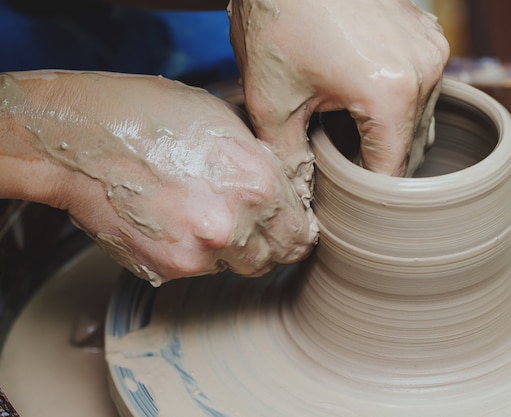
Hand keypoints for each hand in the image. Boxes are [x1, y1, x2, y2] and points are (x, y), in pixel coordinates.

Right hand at [1, 71, 316, 284]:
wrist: (80, 142)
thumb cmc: (148, 118)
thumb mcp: (223, 121)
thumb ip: (261, 162)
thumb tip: (283, 186)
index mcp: (257, 183)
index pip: (300, 232)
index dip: (294, 228)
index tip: (287, 226)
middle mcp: (234, 225)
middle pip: (274, 256)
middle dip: (267, 241)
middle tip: (245, 221)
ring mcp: (199, 253)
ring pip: (237, 266)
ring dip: (231, 250)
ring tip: (202, 214)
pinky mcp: (166, 269)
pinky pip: (200, 269)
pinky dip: (196, 254)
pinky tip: (175, 221)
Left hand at [228, 0, 448, 197]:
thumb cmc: (277, 20)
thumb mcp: (272, 101)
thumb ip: (288, 158)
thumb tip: (299, 193)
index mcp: (390, 95)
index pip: (390, 170)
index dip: (367, 194)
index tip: (348, 201)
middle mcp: (423, 71)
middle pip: (409, 146)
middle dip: (376, 162)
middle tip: (340, 165)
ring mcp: (430, 48)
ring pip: (418, 117)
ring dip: (389, 132)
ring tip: (349, 130)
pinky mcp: (427, 33)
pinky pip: (421, 86)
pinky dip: (398, 102)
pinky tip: (363, 97)